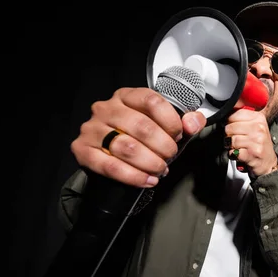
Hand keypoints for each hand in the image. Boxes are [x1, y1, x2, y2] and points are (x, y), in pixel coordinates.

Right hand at [70, 87, 205, 187]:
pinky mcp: (83, 151)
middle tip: (170, 156)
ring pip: (127, 147)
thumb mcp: (163, 125)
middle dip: (162, 146)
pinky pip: (110, 167)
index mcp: (126, 96)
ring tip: (161, 170)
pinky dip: (133, 176)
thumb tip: (194, 122)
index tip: (179, 135)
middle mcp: (106, 108)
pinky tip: (147, 180)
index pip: (151, 101)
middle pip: (141, 126)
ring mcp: (92, 129)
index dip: (170, 120)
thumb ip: (184, 122)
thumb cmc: (138, 137)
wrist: (107, 154)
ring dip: (150, 163)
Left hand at [224, 109, 277, 176]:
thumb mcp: (256, 126)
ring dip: (231, 145)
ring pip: (231, 140)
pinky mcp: (251, 154)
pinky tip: (239, 153)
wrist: (268, 161)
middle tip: (235, 138)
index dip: (229, 121)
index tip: (233, 126)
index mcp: (259, 118)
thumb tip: (226, 116)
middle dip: (229, 134)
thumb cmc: (260, 143)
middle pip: (230, 127)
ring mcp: (256, 141)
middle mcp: (258, 128)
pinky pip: (233, 152)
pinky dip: (233, 154)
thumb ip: (243, 119)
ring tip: (238, 146)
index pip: (235, 114)